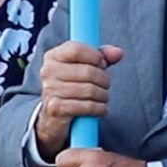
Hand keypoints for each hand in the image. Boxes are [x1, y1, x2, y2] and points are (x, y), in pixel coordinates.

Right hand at [35, 43, 124, 159]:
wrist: (55, 117)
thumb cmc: (72, 87)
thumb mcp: (85, 68)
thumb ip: (102, 57)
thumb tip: (118, 53)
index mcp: (53, 56)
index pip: (76, 49)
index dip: (95, 56)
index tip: (102, 64)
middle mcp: (48, 71)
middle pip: (88, 71)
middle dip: (104, 79)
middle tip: (105, 85)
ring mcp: (50, 90)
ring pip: (90, 90)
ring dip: (103, 95)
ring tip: (103, 97)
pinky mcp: (56, 108)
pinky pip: (87, 106)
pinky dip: (99, 108)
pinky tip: (101, 108)